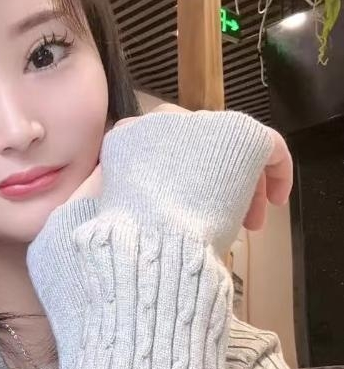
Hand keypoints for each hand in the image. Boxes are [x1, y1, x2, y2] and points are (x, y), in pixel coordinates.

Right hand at [68, 104, 292, 231]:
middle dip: (209, 181)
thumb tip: (107, 196)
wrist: (152, 246)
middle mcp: (160, 122)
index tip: (185, 213)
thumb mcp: (92, 212)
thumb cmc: (121, 240)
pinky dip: (277, 170)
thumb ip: (104, 194)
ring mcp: (201, 124)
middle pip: (196, 146)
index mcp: (124, 138)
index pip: (159, 150)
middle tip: (221, 219)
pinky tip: (276, 198)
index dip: (177, 183)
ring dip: (240, 182)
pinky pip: (268, 145)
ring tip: (248, 220)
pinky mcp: (239, 132)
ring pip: (230, 147)